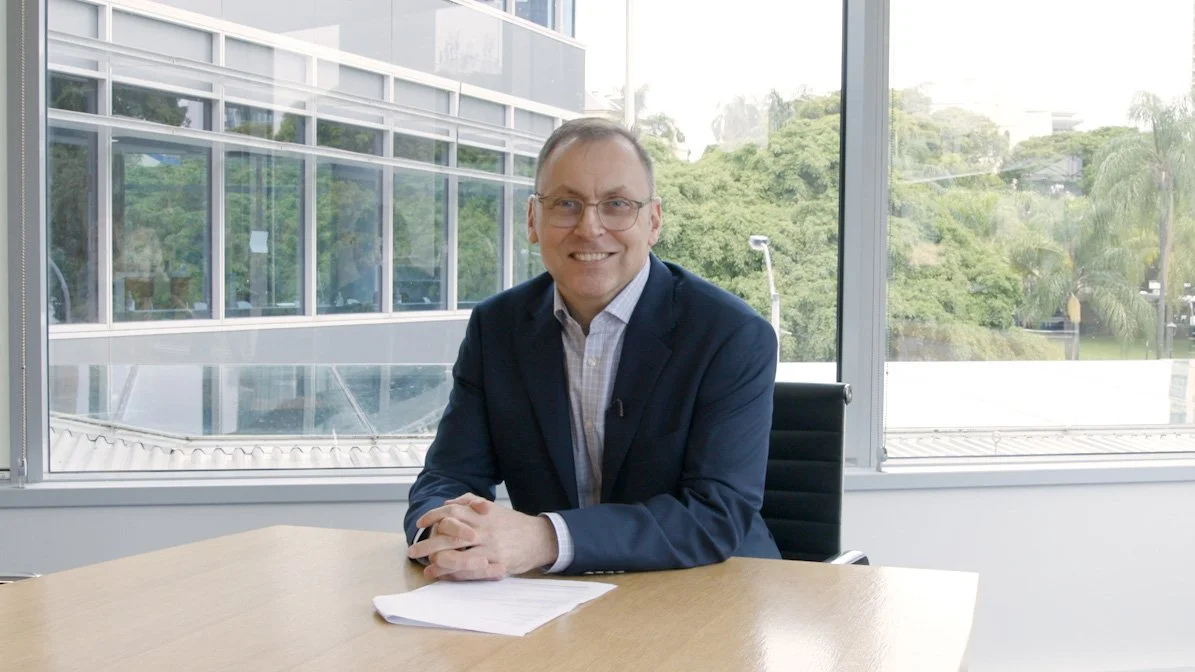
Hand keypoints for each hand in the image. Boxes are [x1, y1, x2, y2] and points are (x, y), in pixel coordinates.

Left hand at [407, 494, 558, 580]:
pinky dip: (455, 575)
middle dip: (428, 544)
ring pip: (459, 557)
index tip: (420, 523)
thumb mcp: (493, 508)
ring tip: (426, 568)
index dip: (433, 517)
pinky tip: (443, 577)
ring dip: (439, 564)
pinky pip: (472, 572)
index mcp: (482, 514)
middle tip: (412, 551)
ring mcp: (491, 549)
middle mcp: (484, 530)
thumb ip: (471, 502)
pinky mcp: (498, 565)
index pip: (452, 512)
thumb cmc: (513, 523)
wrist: (540, 538)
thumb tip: (448, 503)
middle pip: (450, 536)